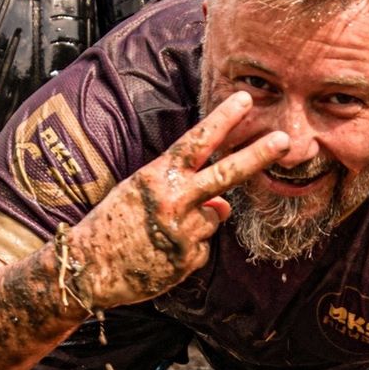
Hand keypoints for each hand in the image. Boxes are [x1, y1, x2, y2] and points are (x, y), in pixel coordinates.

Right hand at [66, 91, 287, 309]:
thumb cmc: (111, 225)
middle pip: (225, 174)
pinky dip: (187, 249)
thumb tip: (224, 205)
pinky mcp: (186, 260)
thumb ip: (183, 191)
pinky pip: (201, 247)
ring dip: (198, 222)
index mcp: (157, 177)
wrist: (85, 268)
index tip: (245, 100)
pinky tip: (160, 253)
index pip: (196, 142)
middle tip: (284, 140)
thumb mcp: (140, 195)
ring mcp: (183, 231)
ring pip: (213, 217)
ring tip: (161, 232)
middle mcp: (173, 200)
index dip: (222, 120)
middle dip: (257, 155)